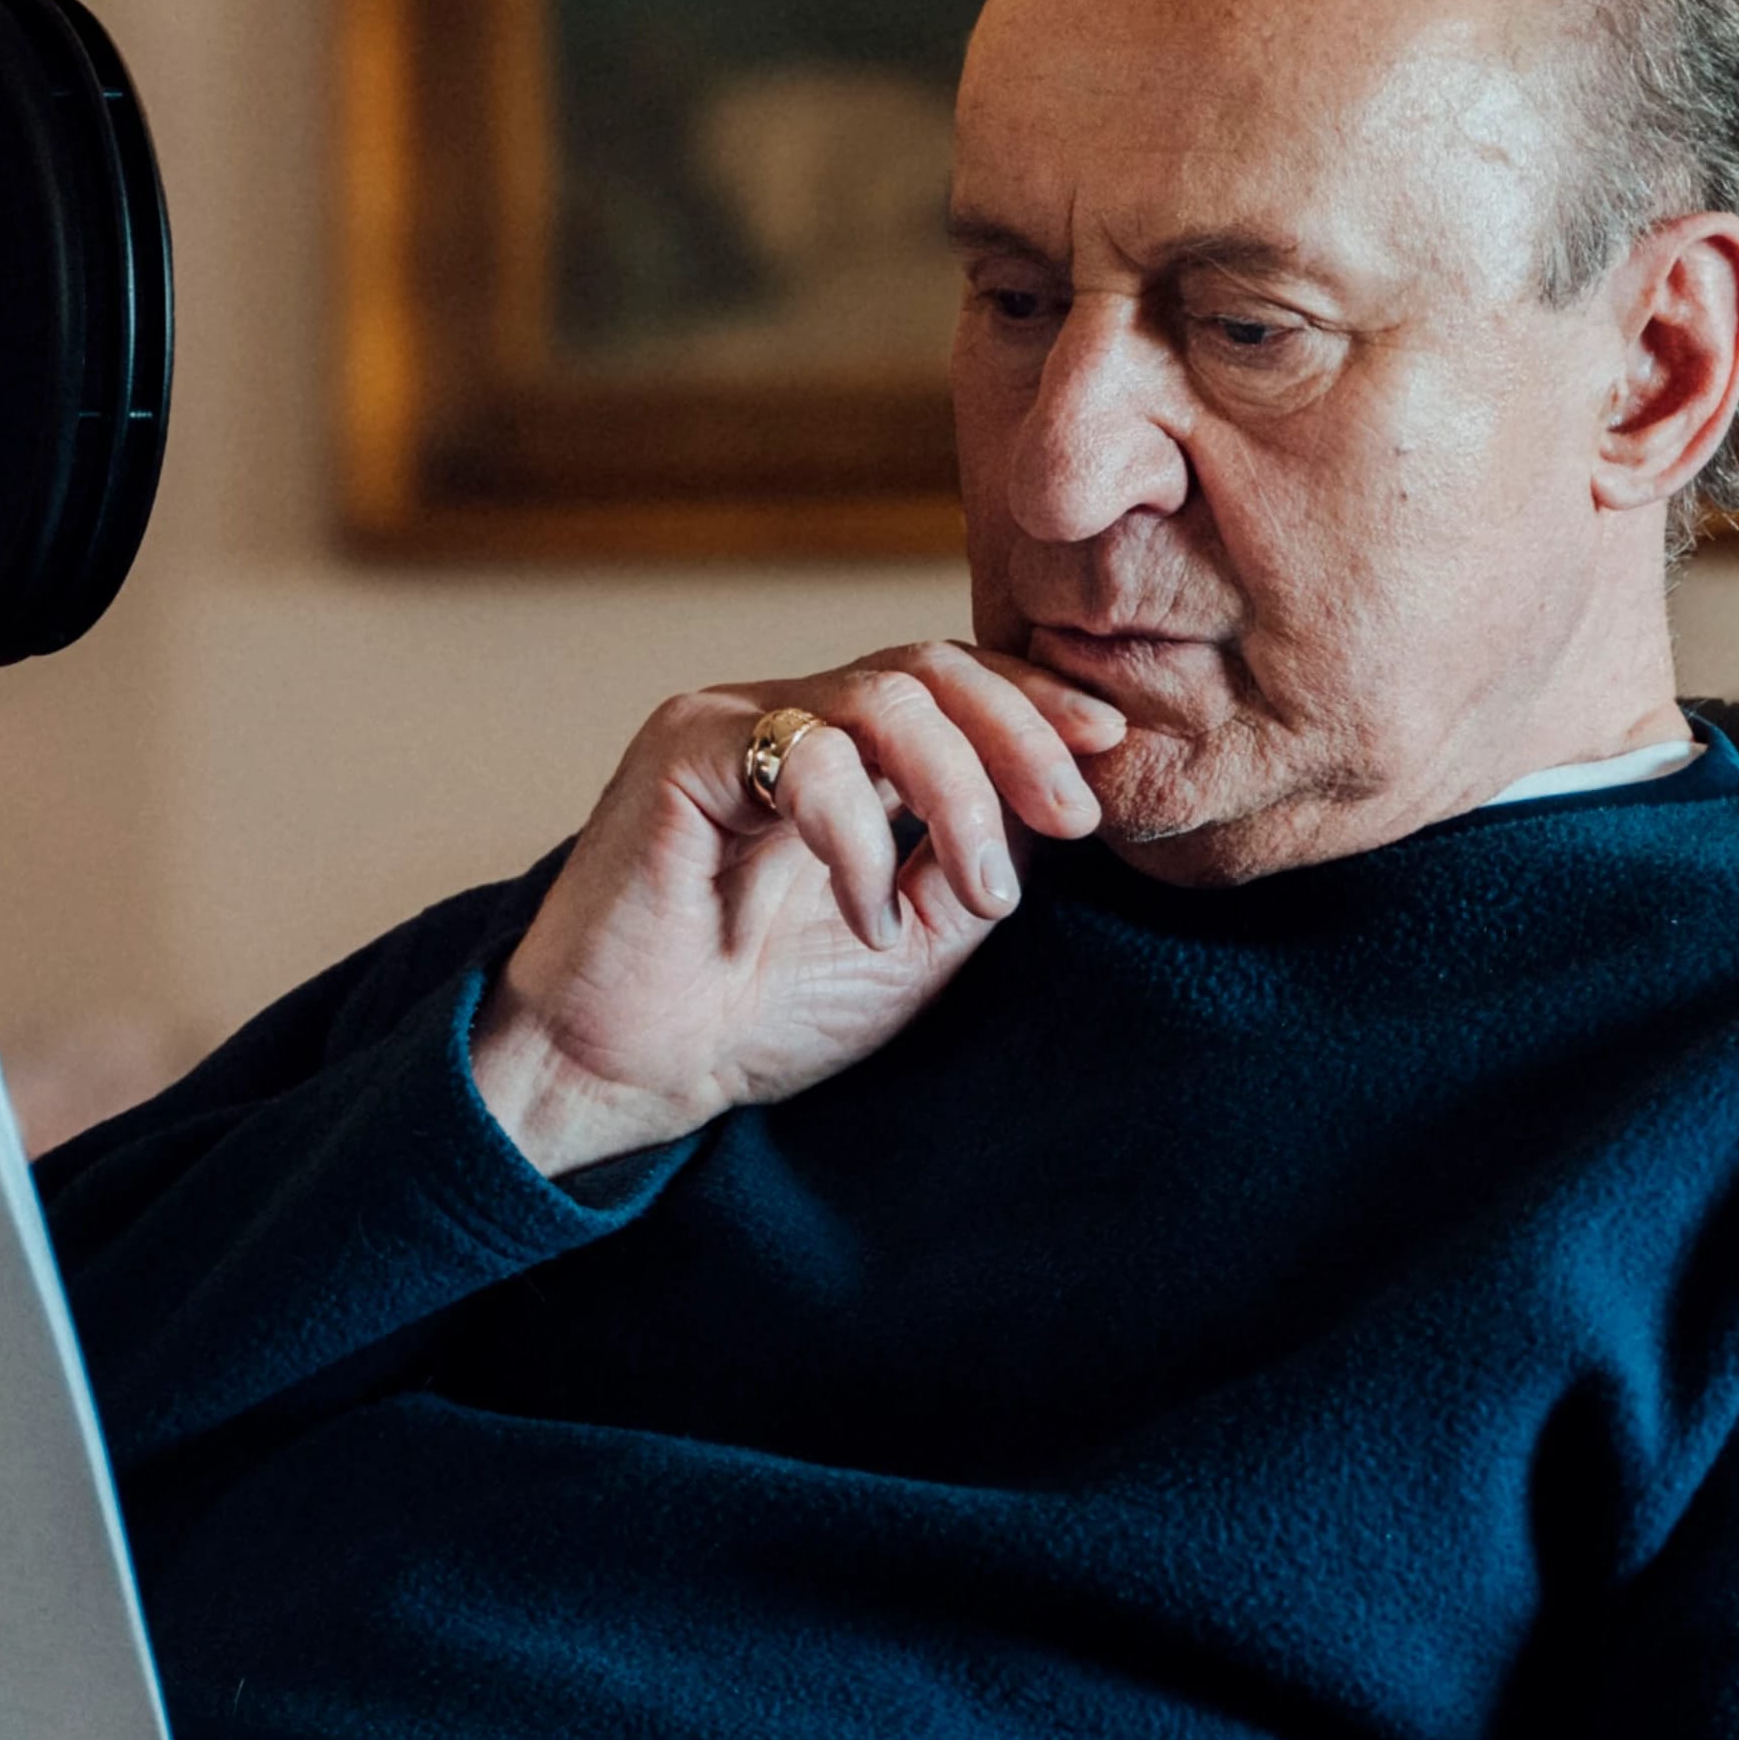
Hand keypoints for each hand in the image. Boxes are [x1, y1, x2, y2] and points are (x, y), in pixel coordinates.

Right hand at [471, 641, 1122, 1177]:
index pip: (954, 687)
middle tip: (1076, 817)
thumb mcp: (912, 941)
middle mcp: (785, 721)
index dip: (1039, 703)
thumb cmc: (755, 1014)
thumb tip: (1055, 801)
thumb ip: (973, 864)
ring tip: (981, 896)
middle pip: (933, 666)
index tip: (1113, 750)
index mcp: (839, 753)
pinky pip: (805, 757)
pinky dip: (860, 840)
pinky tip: (866, 918)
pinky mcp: (681, 754)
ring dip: (962, 794)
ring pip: (885, 697)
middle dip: (1024, 733)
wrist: (625, 1072)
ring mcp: (730, 725)